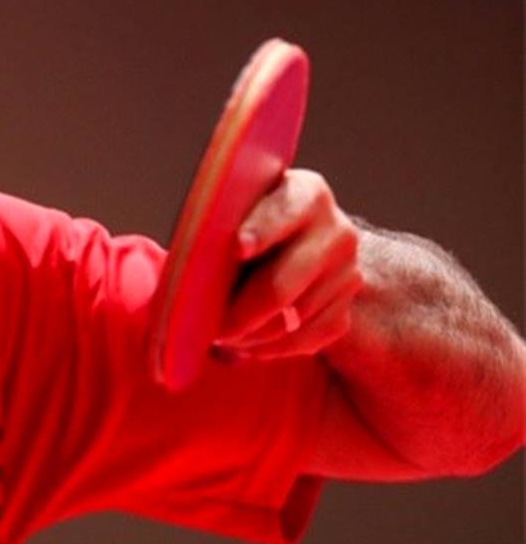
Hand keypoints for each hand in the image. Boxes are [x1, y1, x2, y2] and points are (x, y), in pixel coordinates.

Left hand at [213, 169, 362, 360]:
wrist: (298, 243)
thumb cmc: (250, 223)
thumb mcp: (241, 210)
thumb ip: (225, 225)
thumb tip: (197, 268)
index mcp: (307, 195)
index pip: (283, 212)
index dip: (260, 230)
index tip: (237, 247)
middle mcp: (336, 232)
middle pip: (283, 284)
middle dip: (241, 313)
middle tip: (211, 328)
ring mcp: (347, 274)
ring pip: (290, 321)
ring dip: (250, 336)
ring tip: (220, 337)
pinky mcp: (344, 311)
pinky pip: (304, 342)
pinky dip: (269, 349)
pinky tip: (244, 346)